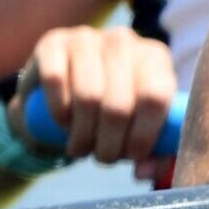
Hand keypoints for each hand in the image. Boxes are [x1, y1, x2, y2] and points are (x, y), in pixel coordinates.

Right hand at [12, 26, 178, 167]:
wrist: (64, 89)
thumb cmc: (112, 112)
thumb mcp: (138, 127)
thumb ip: (153, 153)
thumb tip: (144, 171)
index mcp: (155, 57)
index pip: (156, 97)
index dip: (143, 134)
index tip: (132, 156)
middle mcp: (124, 40)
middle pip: (120, 103)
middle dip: (110, 144)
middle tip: (103, 158)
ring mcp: (87, 38)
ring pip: (88, 96)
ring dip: (82, 135)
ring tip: (81, 148)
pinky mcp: (53, 43)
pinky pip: (56, 81)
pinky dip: (59, 112)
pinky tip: (63, 124)